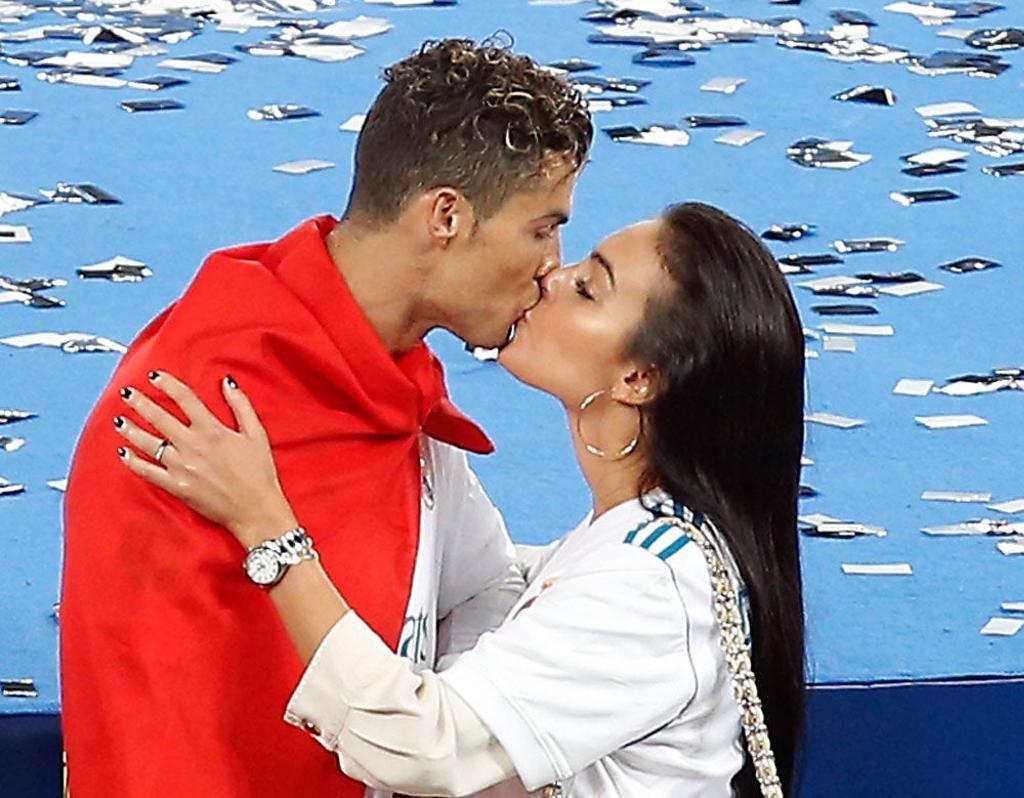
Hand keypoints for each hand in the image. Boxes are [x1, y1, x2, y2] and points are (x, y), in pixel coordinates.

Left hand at [114, 371, 297, 547]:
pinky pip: (147, 471)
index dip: (167, 384)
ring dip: (131, 429)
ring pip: (148, 442)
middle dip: (140, 402)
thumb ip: (241, 405)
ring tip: (120, 420)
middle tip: (127, 392)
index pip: (184, 398)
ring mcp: (181, 466)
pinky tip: (123, 452)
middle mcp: (192, 445)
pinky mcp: (176, 486)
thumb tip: (227, 382)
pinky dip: (133, 461)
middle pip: (159, 417)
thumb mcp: (256, 434)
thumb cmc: (259, 472)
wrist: (255, 509)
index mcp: (212, 430)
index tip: (154, 376)